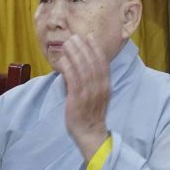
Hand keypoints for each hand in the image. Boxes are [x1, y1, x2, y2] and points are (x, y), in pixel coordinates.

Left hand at [57, 33, 111, 159]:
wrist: (91, 133)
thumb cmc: (91, 114)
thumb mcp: (96, 95)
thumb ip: (91, 81)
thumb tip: (80, 67)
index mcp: (106, 85)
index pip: (102, 63)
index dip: (95, 49)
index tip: (89, 37)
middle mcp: (100, 87)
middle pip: (92, 63)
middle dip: (84, 47)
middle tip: (75, 36)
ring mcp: (89, 93)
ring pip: (83, 69)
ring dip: (75, 54)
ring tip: (68, 43)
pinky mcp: (78, 100)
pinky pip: (74, 81)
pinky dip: (69, 68)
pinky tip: (64, 60)